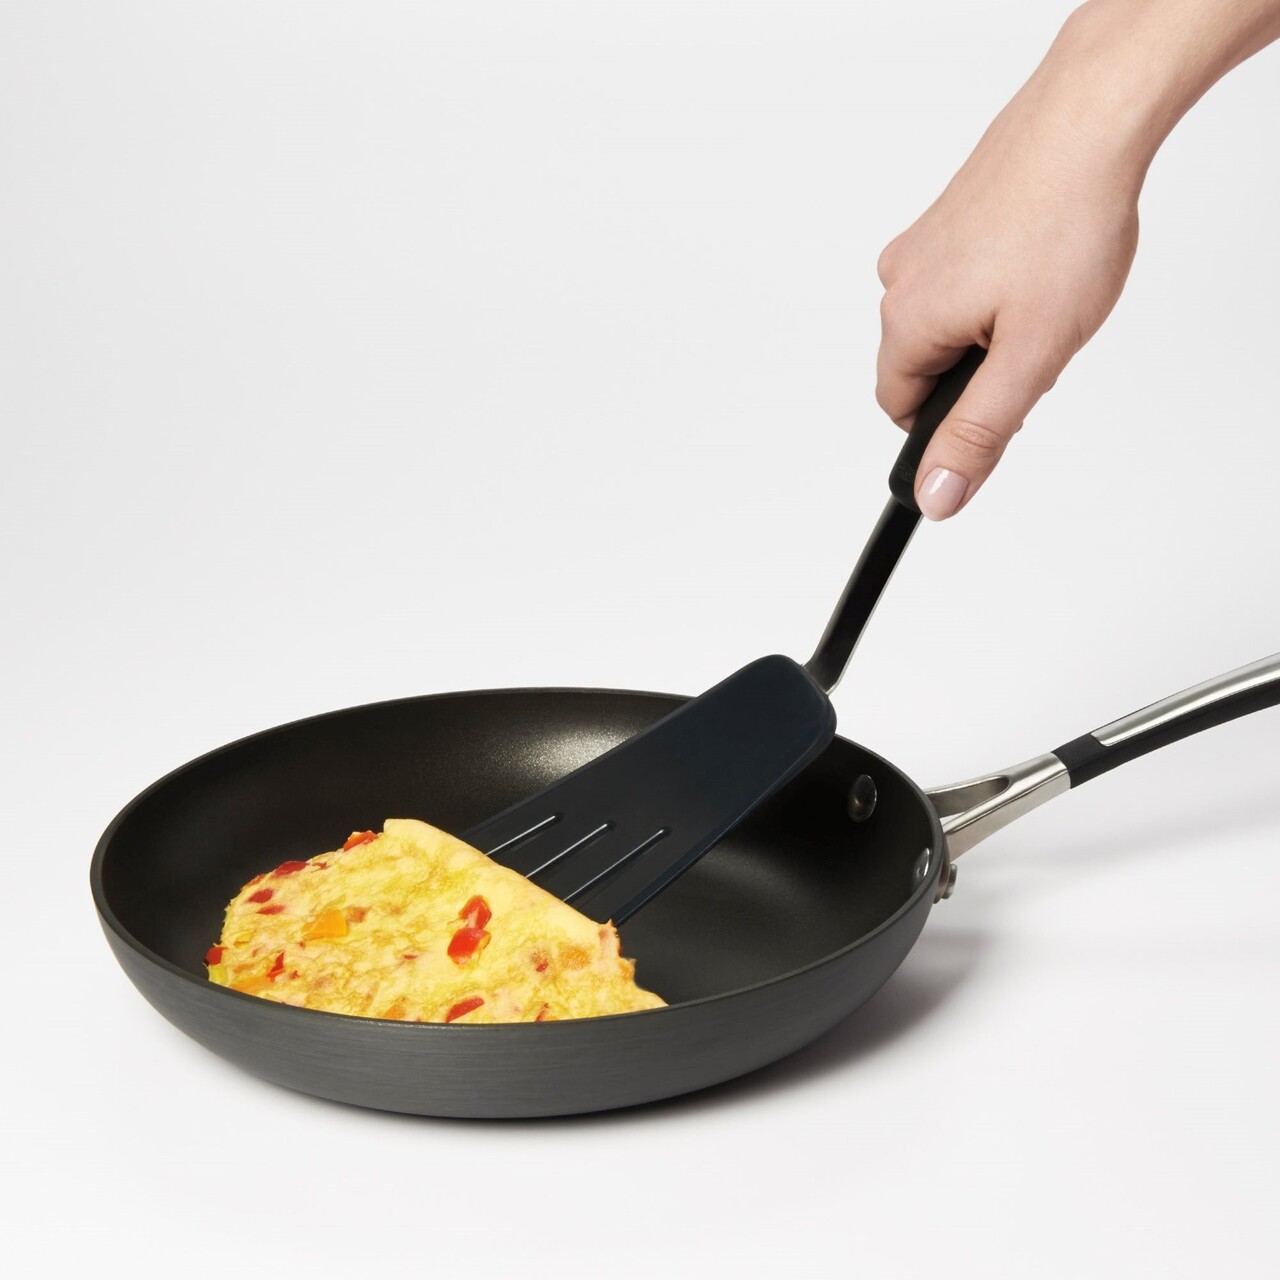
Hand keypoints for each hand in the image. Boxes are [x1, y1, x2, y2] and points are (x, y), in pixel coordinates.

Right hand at [876, 48, 1140, 519]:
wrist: (1090, 122)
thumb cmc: (1063, 226)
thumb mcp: (1028, 357)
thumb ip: (977, 435)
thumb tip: (935, 498)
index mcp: (905, 323)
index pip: (899, 412)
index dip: (951, 424)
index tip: (1002, 408)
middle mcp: (898, 282)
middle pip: (923, 366)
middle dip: (977, 372)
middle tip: (1038, 344)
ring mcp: (921, 245)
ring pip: (946, 323)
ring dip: (990, 328)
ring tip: (1047, 297)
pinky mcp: (947, 217)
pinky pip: (961, 279)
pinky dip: (997, 286)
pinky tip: (1041, 263)